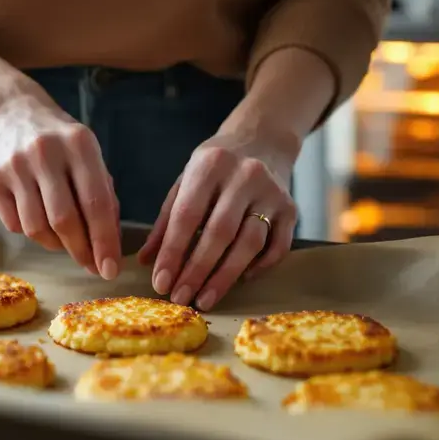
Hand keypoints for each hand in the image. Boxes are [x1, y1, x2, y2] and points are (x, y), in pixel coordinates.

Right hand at [0, 93, 121, 278]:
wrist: (11, 113)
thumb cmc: (61, 143)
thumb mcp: (89, 156)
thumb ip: (103, 196)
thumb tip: (108, 247)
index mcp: (78, 144)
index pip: (95, 202)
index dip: (104, 241)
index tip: (111, 270)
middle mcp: (44, 152)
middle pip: (64, 220)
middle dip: (81, 251)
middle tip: (92, 267)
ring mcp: (14, 166)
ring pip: (37, 228)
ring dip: (56, 245)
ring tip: (66, 241)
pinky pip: (15, 225)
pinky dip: (33, 232)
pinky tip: (40, 219)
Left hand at [137, 132, 296, 310]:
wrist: (263, 140)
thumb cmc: (216, 167)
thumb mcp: (186, 182)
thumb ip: (166, 221)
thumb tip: (146, 261)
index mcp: (210, 165)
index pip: (187, 215)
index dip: (173, 252)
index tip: (161, 282)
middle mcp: (244, 176)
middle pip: (219, 232)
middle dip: (197, 271)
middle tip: (181, 298)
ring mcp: (271, 192)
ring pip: (250, 243)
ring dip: (225, 277)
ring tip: (205, 299)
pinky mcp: (291, 208)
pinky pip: (278, 246)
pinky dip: (260, 267)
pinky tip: (241, 280)